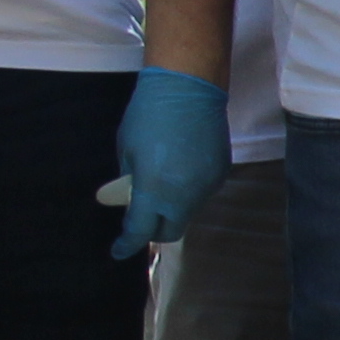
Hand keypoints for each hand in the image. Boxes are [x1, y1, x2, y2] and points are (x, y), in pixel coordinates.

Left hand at [105, 68, 231, 256]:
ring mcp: (207, 186)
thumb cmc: (147, 116)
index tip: (118, 250)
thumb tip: (131, 198)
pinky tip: (181, 167)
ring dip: (172, 208)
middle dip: (154, 230)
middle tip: (141, 219)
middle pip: (171, 230)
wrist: (188, 89)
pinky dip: (187, 190)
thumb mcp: (127, 151)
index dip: (127, 244)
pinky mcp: (221, 173)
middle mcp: (184, 195)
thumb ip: (130, 181)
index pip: (140, 230)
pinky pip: (201, 193)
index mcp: (154, 190)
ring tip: (163, 182)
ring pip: (187, 211)